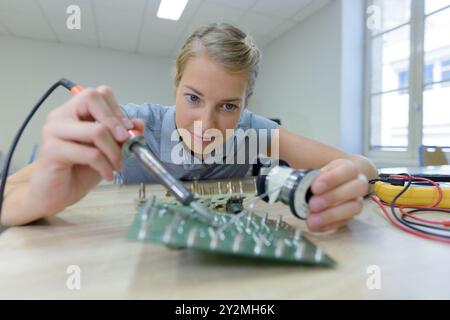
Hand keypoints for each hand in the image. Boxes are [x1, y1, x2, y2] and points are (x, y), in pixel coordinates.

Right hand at [27, 86, 143, 216]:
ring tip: (118, 165)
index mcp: (73, 111)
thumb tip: (139, 124)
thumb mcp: (107, 150)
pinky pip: (90, 154)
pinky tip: (108, 174)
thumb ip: (121, 135)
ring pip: (96, 130)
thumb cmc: (80, 170)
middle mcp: (61, 116)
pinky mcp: (52, 150)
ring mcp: (53, 131)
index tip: (128, 129)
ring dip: (114, 151)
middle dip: (115, 122)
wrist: (56, 194)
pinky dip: (105, 166)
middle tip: (125, 142)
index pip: (98, 93)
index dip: (117, 109)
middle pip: (92, 98)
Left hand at [306, 159, 368, 231]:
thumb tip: (297, 174)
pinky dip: (328, 225)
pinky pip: (344, 222)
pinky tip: (314, 226)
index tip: (314, 188)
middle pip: (357, 188)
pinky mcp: (350, 216)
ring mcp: (357, 200)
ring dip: (331, 214)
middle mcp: (358, 183)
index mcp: (348, 169)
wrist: (327, 188)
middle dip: (333, 197)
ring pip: (354, 207)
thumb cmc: (320, 179)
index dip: (332, 179)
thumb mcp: (315, 171)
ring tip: (312, 219)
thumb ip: (308, 173)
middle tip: (312, 204)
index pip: (348, 170)